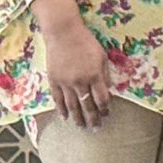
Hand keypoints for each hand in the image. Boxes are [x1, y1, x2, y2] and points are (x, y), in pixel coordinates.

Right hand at [32, 0, 112, 130]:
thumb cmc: (86, 42)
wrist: (63, 33)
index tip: (107, 114)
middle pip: (87, 105)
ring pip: (72, 105)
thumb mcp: (101, 56)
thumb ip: (105, 74)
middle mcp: (80, 81)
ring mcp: (65, 82)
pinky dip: (62, 110)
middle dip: (93, 118)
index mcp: (95, 75)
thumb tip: (108, 91)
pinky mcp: (54, 80)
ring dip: (78, 118)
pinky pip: (58, 99)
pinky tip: (65, 117)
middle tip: (96, 128)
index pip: (102, 98)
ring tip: (81, 127)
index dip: (105, 108)